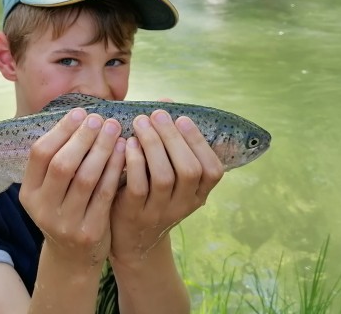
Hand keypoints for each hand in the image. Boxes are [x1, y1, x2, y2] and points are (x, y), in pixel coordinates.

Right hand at [19, 108, 126, 268]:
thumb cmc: (65, 209)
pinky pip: (105, 193)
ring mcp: (66, 222)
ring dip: (102, 149)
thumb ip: (57, 160)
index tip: (80, 113)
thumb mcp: (50, 190)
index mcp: (28, 193)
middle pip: (62, 165)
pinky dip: (115, 169)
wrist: (73, 257)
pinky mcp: (90, 231)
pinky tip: (123, 152)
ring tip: (114, 130)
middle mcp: (43, 208)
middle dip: (83, 138)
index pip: (39, 154)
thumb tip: (80, 116)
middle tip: (99, 118)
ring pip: (86, 178)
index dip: (60, 130)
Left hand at [109, 110, 224, 263]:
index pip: (212, 170)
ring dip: (153, 144)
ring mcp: (160, 212)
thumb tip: (167, 100)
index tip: (182, 118)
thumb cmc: (150, 194)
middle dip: (173, 137)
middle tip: (157, 114)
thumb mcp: (168, 172)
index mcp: (198, 195)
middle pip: (188, 170)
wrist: (131, 240)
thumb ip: (170, 140)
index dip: (198, 142)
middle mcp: (184, 205)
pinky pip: (138, 186)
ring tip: (141, 122)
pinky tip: (128, 144)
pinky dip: (134, 161)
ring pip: (164, 177)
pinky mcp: (135, 215)